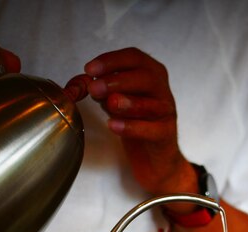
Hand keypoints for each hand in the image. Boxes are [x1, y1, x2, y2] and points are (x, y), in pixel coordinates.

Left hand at [84, 47, 194, 195]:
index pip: (134, 58)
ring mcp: (166, 112)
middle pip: (145, 77)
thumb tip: (82, 83)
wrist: (154, 157)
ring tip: (108, 104)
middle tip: (94, 89)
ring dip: (128, 102)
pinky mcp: (165, 134)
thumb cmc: (136, 123)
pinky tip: (114, 126)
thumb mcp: (115, 102)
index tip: (89, 69)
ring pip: (151, 104)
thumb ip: (101, 90)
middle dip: (117, 80)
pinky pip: (150, 129)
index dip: (111, 61)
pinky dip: (131, 127)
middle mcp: (162, 90)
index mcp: (151, 74)